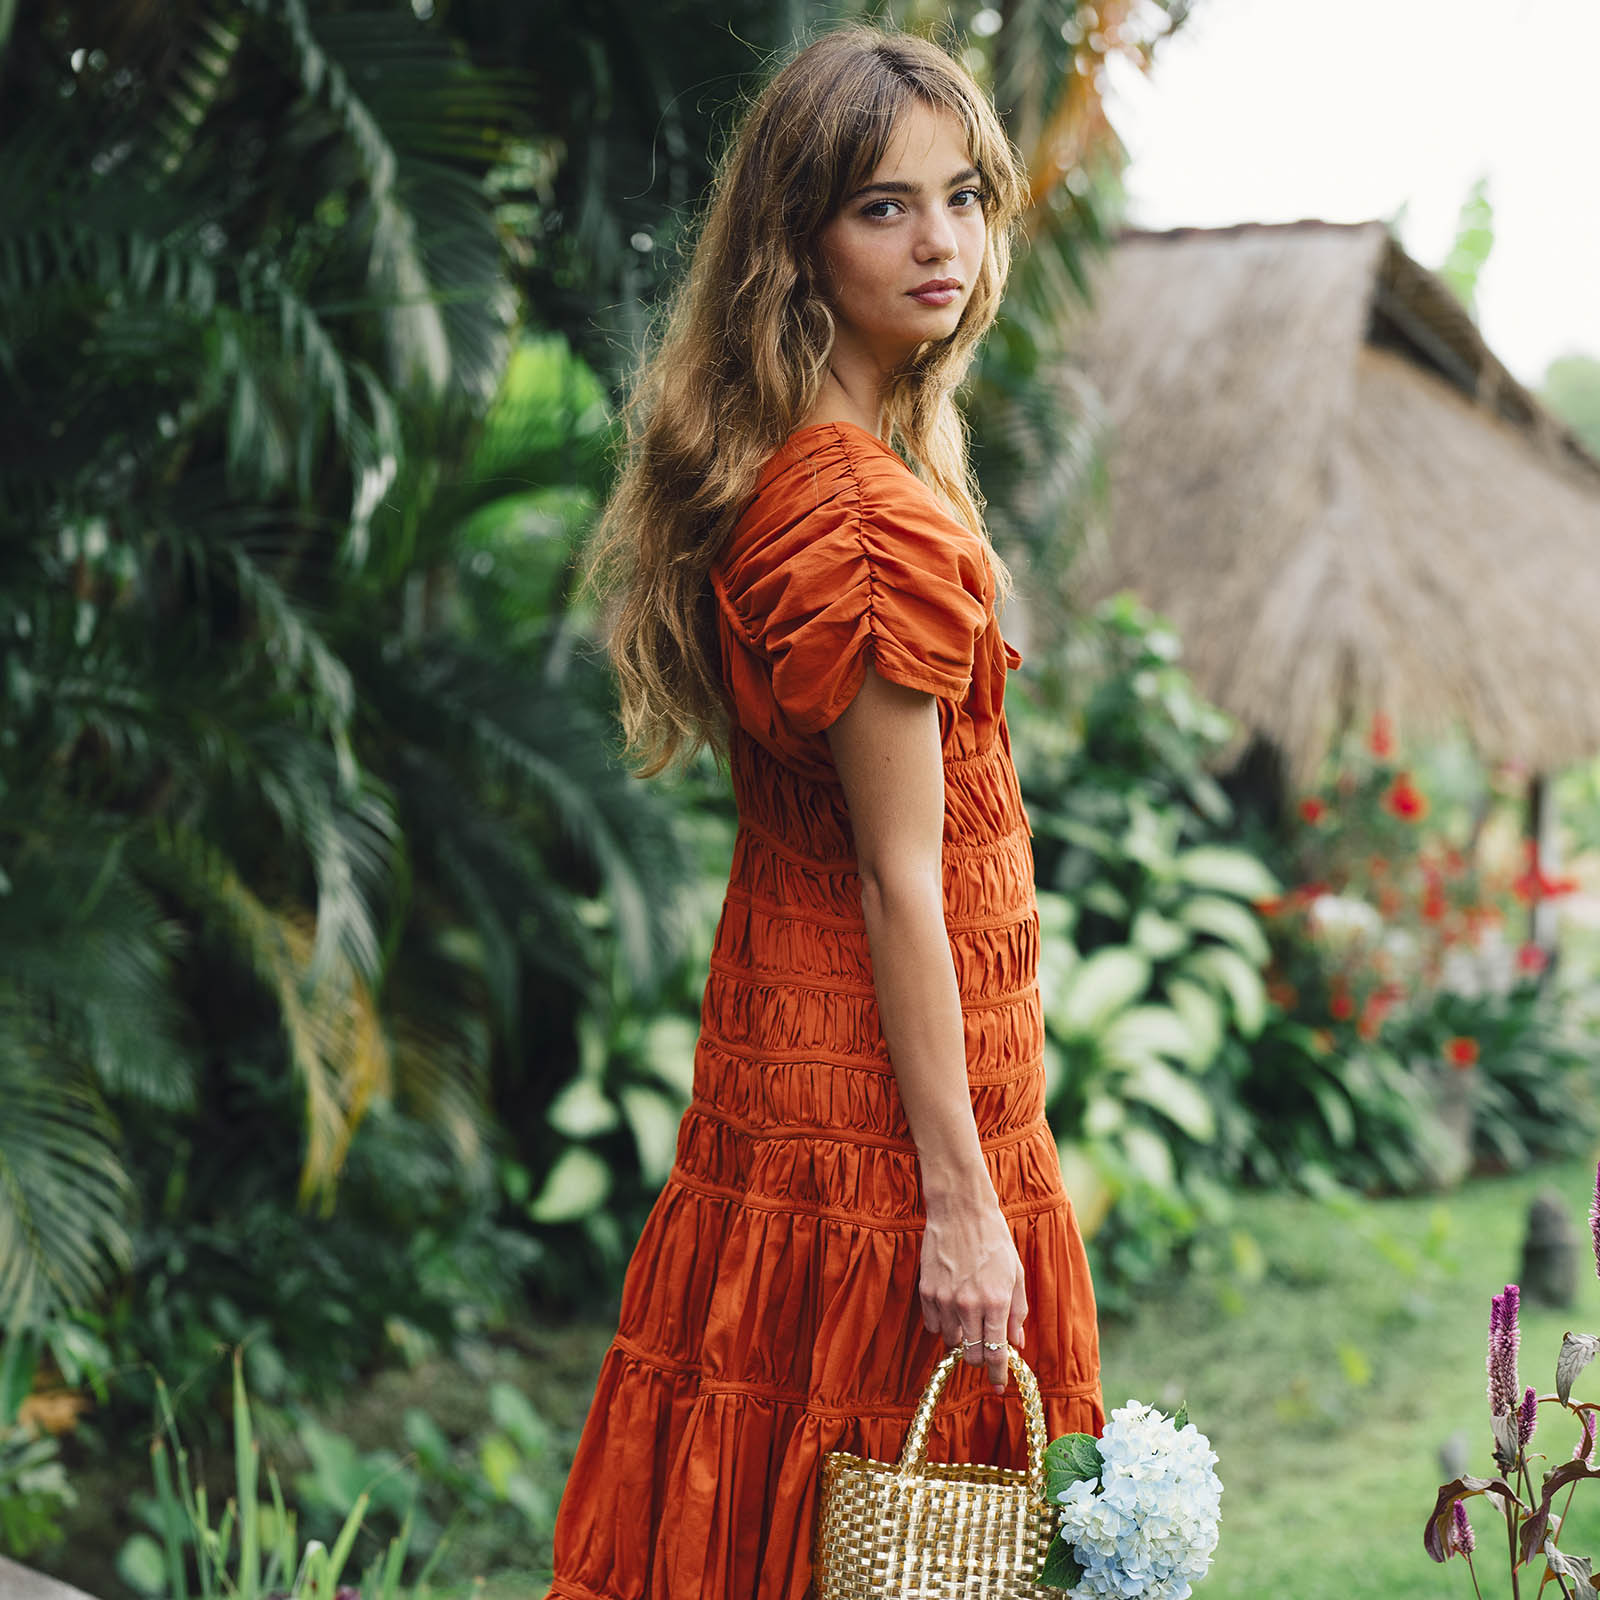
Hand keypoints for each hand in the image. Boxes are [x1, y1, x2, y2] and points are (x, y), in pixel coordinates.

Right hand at [918, 1194, 1026, 1393]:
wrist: (960, 1209)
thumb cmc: (993, 1238)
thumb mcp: (1016, 1274)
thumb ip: (1017, 1312)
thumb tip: (1017, 1343)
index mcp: (996, 1302)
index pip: (997, 1353)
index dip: (998, 1375)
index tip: (998, 1387)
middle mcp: (970, 1305)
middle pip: (972, 1354)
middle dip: (981, 1358)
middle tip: (986, 1348)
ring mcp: (945, 1299)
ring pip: (951, 1342)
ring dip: (962, 1340)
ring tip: (969, 1320)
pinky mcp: (927, 1291)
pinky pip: (933, 1325)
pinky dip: (943, 1325)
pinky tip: (952, 1309)